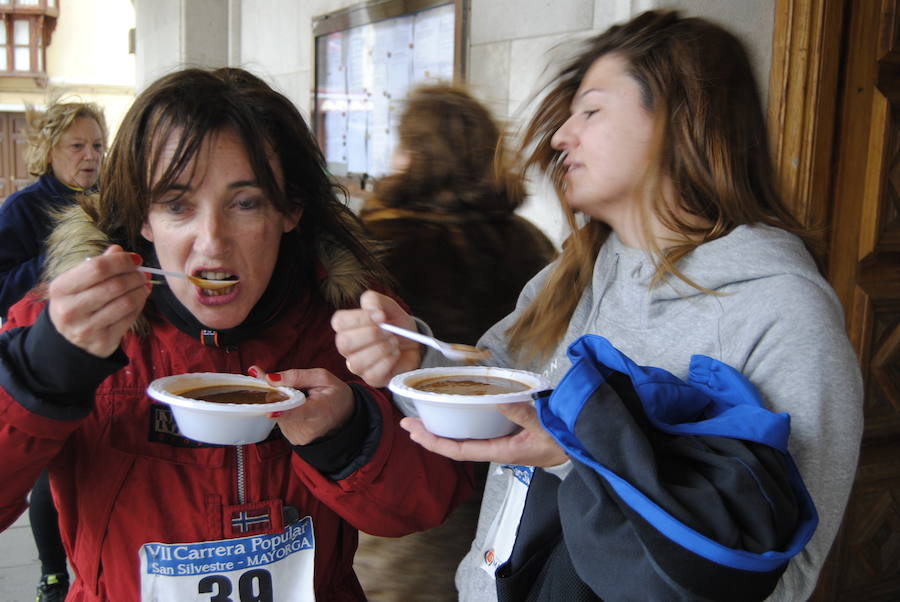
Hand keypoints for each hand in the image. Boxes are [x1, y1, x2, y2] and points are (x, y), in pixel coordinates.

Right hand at [47, 245, 150, 357]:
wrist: (69, 341)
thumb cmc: (77, 304)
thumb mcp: (78, 283)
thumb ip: (97, 265)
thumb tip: (119, 250)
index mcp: (60, 289)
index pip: (97, 268)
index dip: (121, 261)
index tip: (135, 259)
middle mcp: (70, 310)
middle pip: (114, 286)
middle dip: (135, 277)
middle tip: (143, 274)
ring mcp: (86, 328)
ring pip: (125, 303)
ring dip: (140, 290)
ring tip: (144, 285)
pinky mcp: (103, 341)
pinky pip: (130, 318)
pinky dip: (139, 305)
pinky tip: (140, 298)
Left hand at [251, 366, 355, 445]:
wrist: (347, 418)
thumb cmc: (336, 395)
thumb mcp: (323, 377)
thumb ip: (297, 376)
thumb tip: (270, 378)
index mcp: (321, 410)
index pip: (299, 412)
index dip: (282, 411)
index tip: (269, 411)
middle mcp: (309, 428)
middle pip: (282, 411)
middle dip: (274, 396)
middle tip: (271, 382)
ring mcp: (301, 436)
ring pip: (279, 416)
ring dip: (280, 404)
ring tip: (294, 397)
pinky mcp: (295, 440)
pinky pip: (282, 422)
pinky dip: (284, 412)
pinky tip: (295, 407)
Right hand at [331, 290, 422, 386]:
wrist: (414, 343)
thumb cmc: (396, 325)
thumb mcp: (388, 306)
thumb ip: (375, 300)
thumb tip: (372, 310)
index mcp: (347, 327)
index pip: (339, 322)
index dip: (360, 318)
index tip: (381, 316)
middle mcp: (348, 348)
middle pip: (344, 343)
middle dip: (371, 335)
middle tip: (389, 331)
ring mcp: (358, 365)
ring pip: (357, 361)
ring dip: (381, 349)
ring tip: (394, 342)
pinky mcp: (372, 379)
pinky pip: (372, 374)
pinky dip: (388, 361)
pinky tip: (395, 353)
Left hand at [400, 402, 567, 467]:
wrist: (581, 447)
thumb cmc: (564, 439)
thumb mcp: (544, 426)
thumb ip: (521, 414)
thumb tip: (497, 399)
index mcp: (500, 451)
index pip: (458, 450)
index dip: (433, 441)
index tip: (413, 429)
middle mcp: (495, 450)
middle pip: (454, 446)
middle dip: (429, 435)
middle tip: (406, 422)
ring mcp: (499, 444)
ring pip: (463, 439)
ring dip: (442, 429)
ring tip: (423, 418)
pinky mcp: (506, 436)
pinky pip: (475, 433)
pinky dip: (460, 423)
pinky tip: (454, 414)